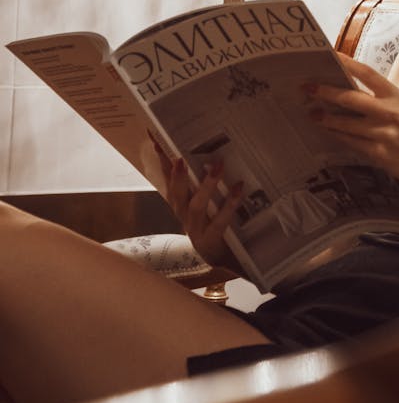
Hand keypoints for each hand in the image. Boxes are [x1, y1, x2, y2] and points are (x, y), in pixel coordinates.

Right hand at [154, 144, 244, 271]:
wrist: (221, 261)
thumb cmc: (211, 226)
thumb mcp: (202, 203)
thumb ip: (202, 182)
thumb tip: (210, 152)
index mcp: (180, 205)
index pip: (168, 180)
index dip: (162, 162)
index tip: (157, 141)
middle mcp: (183, 216)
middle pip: (176, 195)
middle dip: (176, 176)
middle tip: (178, 157)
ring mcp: (196, 230)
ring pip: (197, 206)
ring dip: (206, 185)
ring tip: (217, 166)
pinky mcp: (211, 240)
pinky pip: (220, 221)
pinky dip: (229, 204)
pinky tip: (239, 188)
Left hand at [307, 53, 398, 189]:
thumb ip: (379, 97)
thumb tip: (347, 87)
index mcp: (396, 96)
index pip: (367, 73)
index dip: (347, 62)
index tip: (330, 55)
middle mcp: (390, 112)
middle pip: (350, 98)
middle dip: (325, 92)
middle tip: (308, 88)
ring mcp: (383, 134)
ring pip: (345, 123)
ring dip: (325, 117)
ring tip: (313, 112)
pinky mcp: (378, 153)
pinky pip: (350, 142)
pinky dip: (337, 135)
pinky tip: (328, 130)